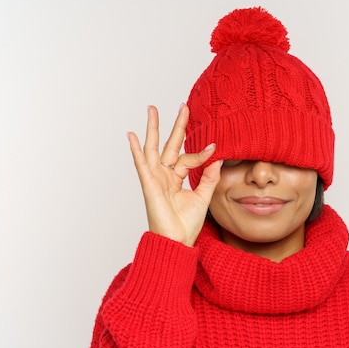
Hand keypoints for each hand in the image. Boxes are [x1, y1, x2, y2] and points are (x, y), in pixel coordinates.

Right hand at [127, 104, 220, 245]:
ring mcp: (155, 178)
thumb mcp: (203, 196)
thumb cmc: (186, 224)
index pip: (188, 158)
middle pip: (170, 145)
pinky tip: (131, 135)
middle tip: (183, 106)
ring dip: (153, 128)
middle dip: (176, 125)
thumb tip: (217, 158)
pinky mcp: (149, 184)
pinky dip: (136, 150)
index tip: (215, 148)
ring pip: (154, 148)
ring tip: (152, 109)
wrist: (177, 241)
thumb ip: (209, 177)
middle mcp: (164, 175)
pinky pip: (142, 164)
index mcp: (176, 178)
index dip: (201, 153)